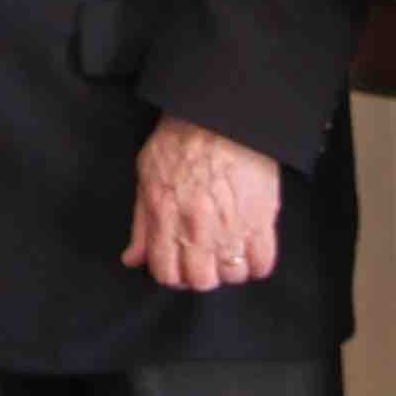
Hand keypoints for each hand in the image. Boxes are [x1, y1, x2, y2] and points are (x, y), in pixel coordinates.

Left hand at [120, 116, 281, 291]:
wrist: (217, 114)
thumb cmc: (180, 140)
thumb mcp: (147, 177)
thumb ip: (141, 223)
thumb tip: (132, 259)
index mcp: (165, 218)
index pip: (166, 273)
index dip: (172, 274)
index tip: (179, 266)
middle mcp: (197, 228)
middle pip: (201, 280)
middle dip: (201, 274)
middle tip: (205, 259)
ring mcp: (231, 226)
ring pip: (232, 276)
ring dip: (229, 269)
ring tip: (228, 252)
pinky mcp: (261, 218)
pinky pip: (262, 262)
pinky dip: (256, 264)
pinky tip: (250, 251)